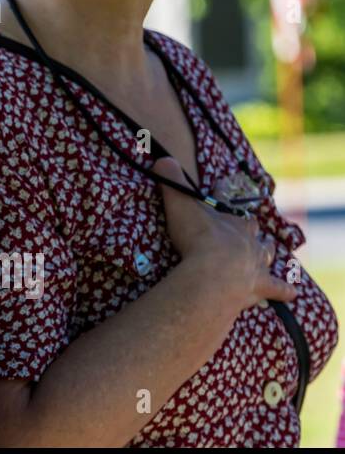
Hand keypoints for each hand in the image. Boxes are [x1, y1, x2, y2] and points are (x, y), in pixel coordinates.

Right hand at [153, 157, 295, 311]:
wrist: (212, 275)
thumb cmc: (198, 239)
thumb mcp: (180, 206)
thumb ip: (172, 182)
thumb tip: (162, 159)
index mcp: (233, 223)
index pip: (232, 209)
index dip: (227, 204)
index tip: (223, 199)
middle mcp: (249, 243)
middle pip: (255, 233)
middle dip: (252, 232)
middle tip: (249, 231)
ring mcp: (256, 267)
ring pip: (267, 257)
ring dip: (267, 255)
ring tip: (269, 254)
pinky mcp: (258, 289)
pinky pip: (276, 289)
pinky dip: (283, 291)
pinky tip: (291, 294)